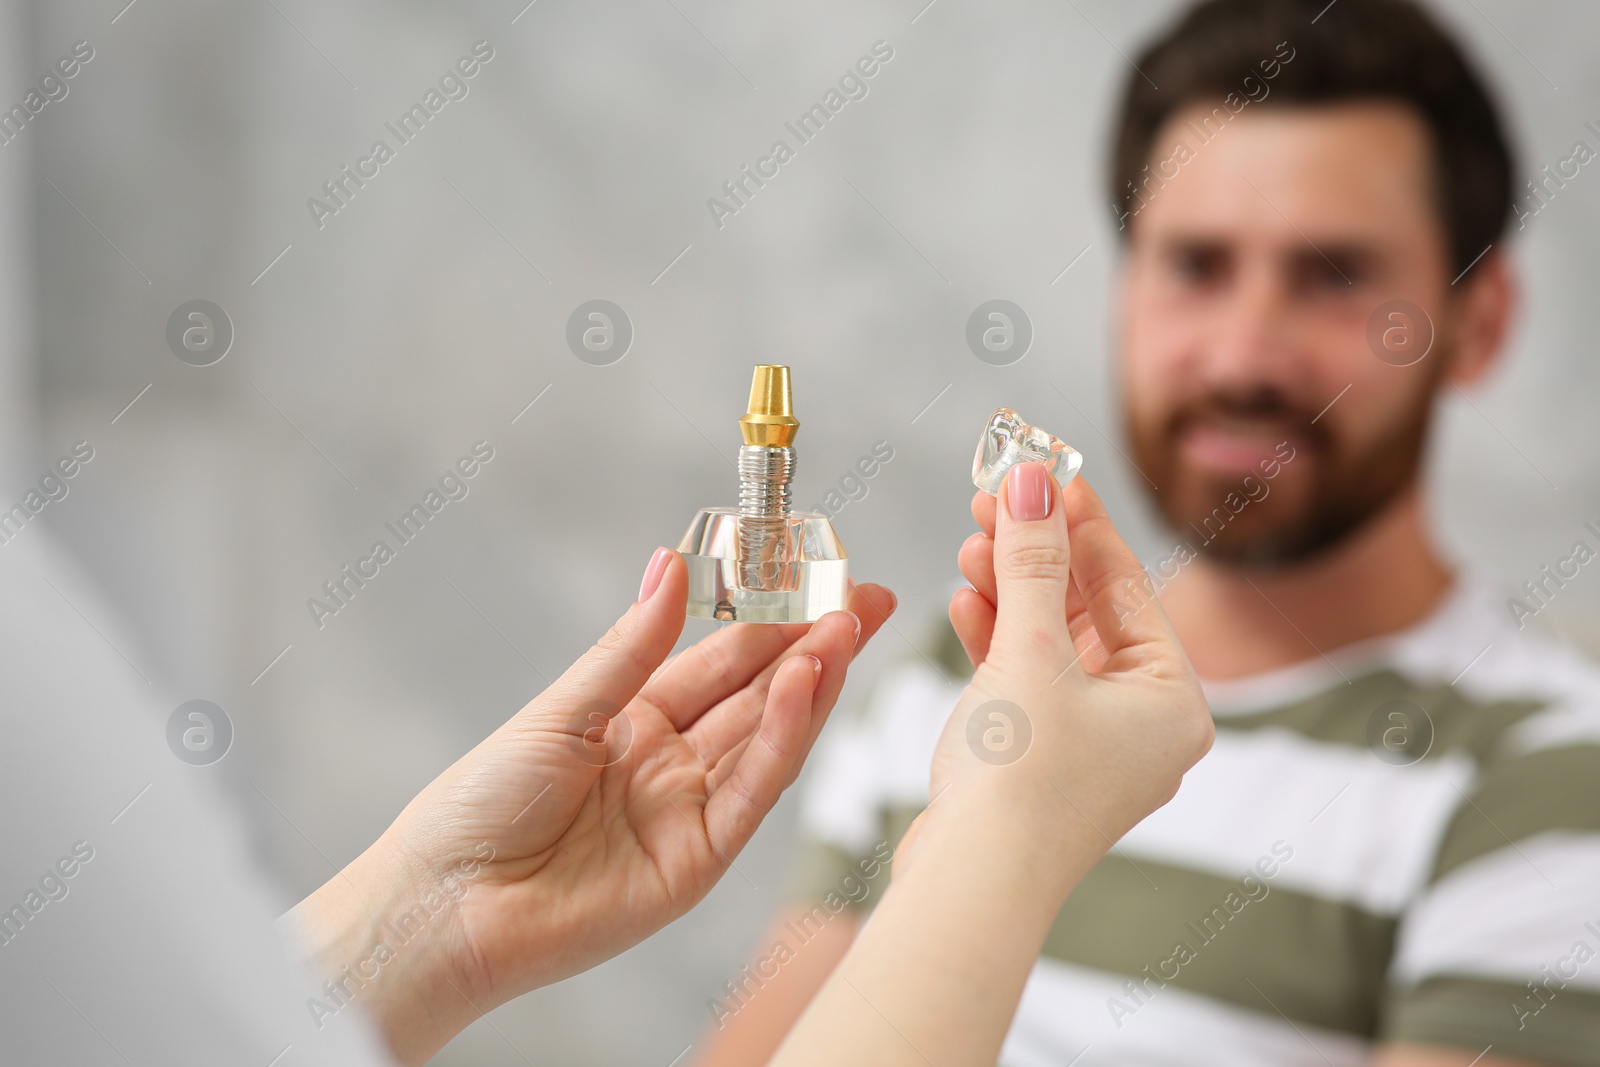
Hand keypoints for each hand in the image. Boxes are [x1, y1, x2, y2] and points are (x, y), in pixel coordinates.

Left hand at [291, 548, 895, 1064]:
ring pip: (767, 738)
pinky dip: (785, 738)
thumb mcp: (562, 708)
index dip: (771, 620)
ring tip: (846, 631)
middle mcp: (672, 763)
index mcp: (635, 720)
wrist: (447, 904)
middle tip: (864, 600)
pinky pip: (752, 790)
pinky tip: (806, 688)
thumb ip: (632, 646)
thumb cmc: (483, 804)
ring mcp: (689, 812)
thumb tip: (671, 564)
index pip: (722, 661)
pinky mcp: (699, 859)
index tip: (816, 577)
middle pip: (759, 696)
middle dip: (814, 646)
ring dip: (811, 685)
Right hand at [772, 466, 1208, 1066]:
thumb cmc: (1019, 778)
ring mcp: (1095, 748)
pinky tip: (965, 605)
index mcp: (1175, 700)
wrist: (970, 888)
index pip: (1127, 585)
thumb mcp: (1030, 650)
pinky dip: (998, 642)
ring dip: (1010, 592)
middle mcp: (1146, 725)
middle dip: (1035, 555)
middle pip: (1090, 611)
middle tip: (992, 499)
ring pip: (1053, 644)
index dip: (1079, 520)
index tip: (1041, 469)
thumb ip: (1032, 560)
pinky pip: (1028, 683)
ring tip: (968, 546)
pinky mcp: (1045, 764)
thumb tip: (1033, 480)